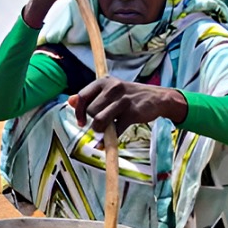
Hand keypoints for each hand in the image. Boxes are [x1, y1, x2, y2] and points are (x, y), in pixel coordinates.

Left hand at [68, 78, 186, 135]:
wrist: (157, 98)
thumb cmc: (129, 95)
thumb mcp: (110, 90)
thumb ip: (90, 95)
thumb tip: (70, 101)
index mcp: (104, 81)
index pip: (82, 96)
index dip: (78, 111)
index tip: (81, 122)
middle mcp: (113, 88)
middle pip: (91, 111)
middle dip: (93, 121)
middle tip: (102, 124)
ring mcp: (123, 101)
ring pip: (100, 121)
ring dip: (100, 130)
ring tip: (106, 130)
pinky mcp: (132, 113)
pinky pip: (114, 131)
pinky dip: (107, 141)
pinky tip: (104, 145)